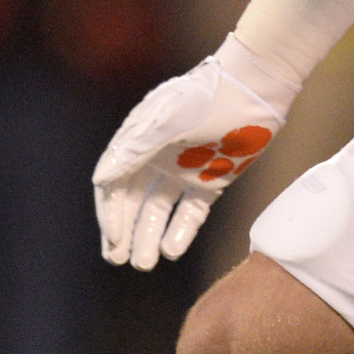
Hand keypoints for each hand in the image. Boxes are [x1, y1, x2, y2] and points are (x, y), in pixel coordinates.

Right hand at [92, 36, 297, 270]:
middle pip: (133, 200)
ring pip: (159, 210)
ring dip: (148, 236)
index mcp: (138, 139)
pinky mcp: (210, 180)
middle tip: (119, 259)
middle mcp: (156, 156)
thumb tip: (100, 180)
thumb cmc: (205, 98)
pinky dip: (180, 230)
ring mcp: (183, 169)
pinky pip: (190, 212)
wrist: (253, 90)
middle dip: (125, 230)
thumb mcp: (167, 121)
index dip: (111, 212)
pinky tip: (171, 250)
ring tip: (144, 263)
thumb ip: (134, 150)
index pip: (115, 182)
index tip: (114, 239)